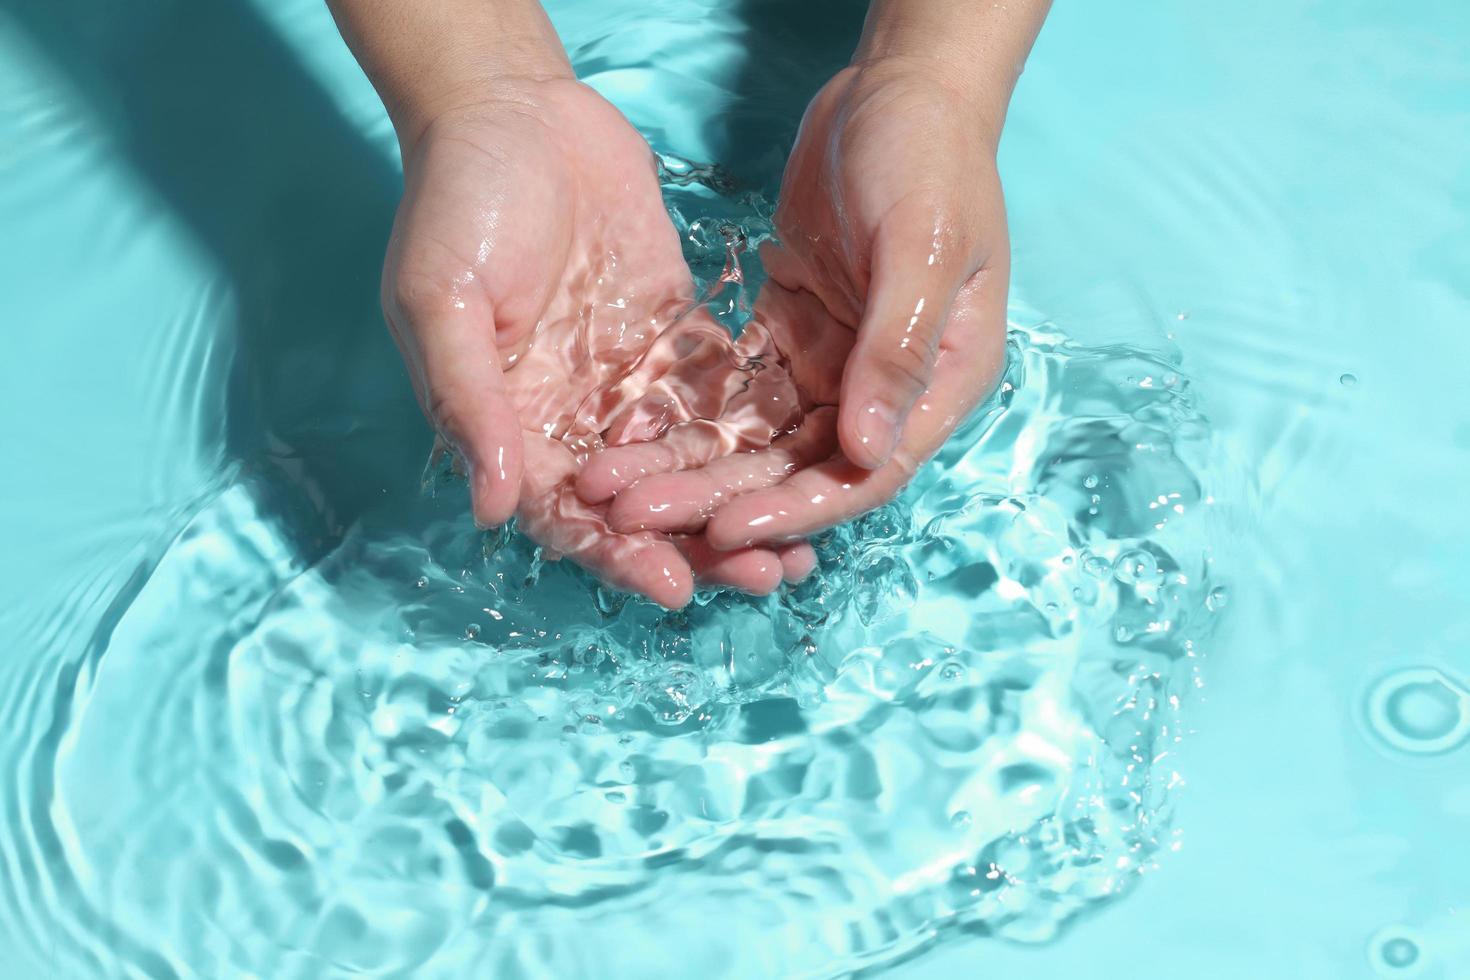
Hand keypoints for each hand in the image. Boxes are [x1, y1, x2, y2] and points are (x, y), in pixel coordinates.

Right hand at [385, 77, 812, 604]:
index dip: (617, 555)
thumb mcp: (441, 299)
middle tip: (765, 576)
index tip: (675, 586)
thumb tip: (495, 507)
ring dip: (739, 503)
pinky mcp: (673, 336)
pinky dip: (757, 435)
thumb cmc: (455, 200)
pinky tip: (809, 463)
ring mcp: (627, 378)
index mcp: (512, 421)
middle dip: (701, 543)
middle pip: (642, 503)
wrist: (512, 108)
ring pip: (688, 462)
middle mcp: (573, 415)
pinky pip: (719, 396)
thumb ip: (468, 400)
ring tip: (800, 543)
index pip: (567, 512)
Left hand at [597, 60, 1010, 547]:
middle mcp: (887, 389)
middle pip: (799, 468)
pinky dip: (689, 416)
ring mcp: (837, 365)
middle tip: (637, 515)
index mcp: (941, 383)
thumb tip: (867, 449)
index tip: (724, 527)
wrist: (896, 87)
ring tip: (617, 488)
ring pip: (759, 440)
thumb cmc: (931, 158)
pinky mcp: (791, 336)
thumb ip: (897, 349)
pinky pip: (735, 393)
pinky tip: (632, 435)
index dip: (796, 509)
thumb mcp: (924, 246)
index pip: (865, 472)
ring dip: (692, 466)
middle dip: (718, 496)